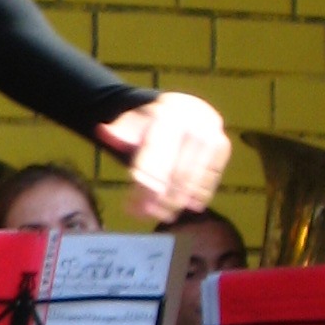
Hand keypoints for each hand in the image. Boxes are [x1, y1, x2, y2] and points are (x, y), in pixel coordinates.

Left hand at [98, 93, 230, 220]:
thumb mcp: (134, 122)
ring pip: (192, 179)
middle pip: (173, 174)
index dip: (143, 186)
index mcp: (167, 117)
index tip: (131, 206)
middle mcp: (192, 125)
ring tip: (161, 216)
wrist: (188, 108)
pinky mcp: (223, 147)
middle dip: (158, 200)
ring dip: (176, 203)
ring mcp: (210, 135)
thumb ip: (119, 131)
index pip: (153, 160)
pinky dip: (197, 196)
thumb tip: (101, 131)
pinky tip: (184, 207)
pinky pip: (210, 178)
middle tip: (143, 215)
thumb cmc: (153, 123)